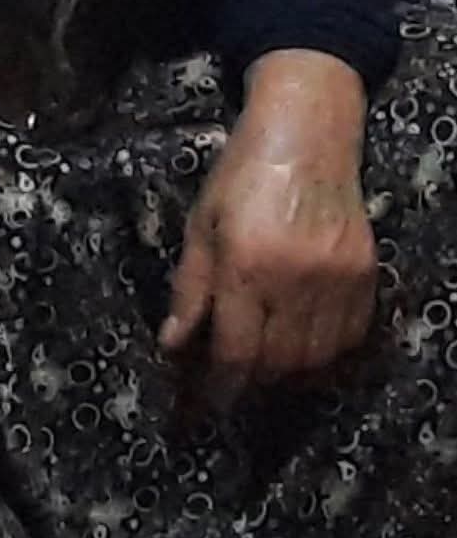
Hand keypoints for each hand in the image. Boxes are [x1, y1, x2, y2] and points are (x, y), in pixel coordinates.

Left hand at [160, 49, 376, 398]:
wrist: (308, 131)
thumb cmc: (243, 172)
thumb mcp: (202, 223)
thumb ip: (190, 288)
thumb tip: (172, 345)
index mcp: (245, 264)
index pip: (234, 353)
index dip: (217, 390)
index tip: (202, 407)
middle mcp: (295, 278)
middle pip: (276, 364)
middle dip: (249, 379)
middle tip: (230, 373)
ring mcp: (336, 278)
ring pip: (314, 359)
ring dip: (286, 371)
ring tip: (265, 357)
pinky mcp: (365, 274)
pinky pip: (349, 338)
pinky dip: (326, 352)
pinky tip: (303, 340)